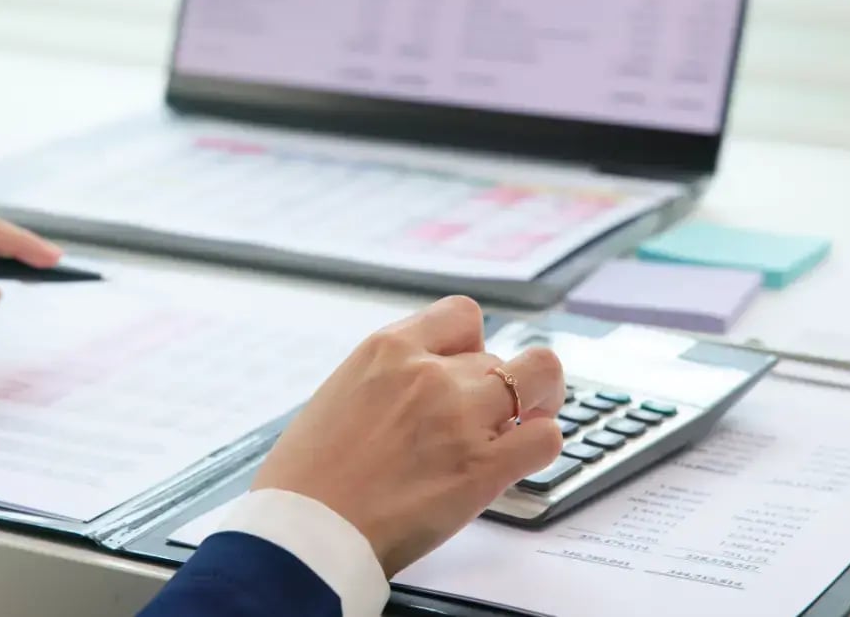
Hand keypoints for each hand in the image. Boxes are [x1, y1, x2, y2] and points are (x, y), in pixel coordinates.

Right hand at [251, 296, 564, 576]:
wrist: (303, 532)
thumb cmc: (308, 477)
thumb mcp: (340, 397)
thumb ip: (389, 382)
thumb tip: (419, 391)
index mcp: (387, 349)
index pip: (463, 316)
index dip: (474, 345)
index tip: (469, 370)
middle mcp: (429, 373)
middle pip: (503, 353)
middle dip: (504, 383)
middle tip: (497, 411)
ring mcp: (460, 416)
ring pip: (541, 378)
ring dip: (536, 404)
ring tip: (519, 429)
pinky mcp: (483, 467)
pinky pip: (546, 437)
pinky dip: (540, 445)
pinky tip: (518, 461)